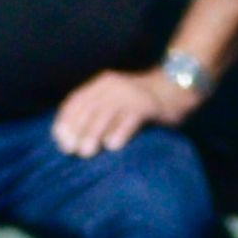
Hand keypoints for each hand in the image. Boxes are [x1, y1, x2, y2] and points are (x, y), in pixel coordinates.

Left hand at [54, 67, 191, 157]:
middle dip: (77, 130)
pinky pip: (131, 118)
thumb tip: (66, 142)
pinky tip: (113, 146)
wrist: (176, 88)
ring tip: (86, 152)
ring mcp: (131, 93)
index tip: (61, 142)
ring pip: (106, 113)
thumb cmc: (137, 104)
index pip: (74, 102)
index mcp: (100, 85)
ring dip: (93, 133)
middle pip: (88, 109)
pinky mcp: (148, 104)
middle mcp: (113, 86)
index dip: (65, 122)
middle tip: (72, 151)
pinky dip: (120, 132)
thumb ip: (91, 115)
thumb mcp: (111, 103)